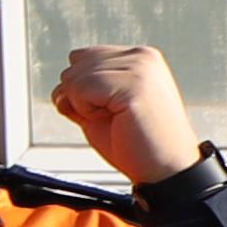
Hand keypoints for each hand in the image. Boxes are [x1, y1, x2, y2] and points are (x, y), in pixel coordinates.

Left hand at [52, 44, 203, 182]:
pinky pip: (79, 89)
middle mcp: (141, 56)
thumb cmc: (135, 143)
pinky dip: (85, 111)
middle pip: (73, 66)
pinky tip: (115, 119)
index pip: (81, 58)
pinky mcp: (133, 84)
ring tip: (117, 119)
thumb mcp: (103, 105)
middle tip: (115, 118)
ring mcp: (139, 68)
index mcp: (138, 57)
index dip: (82, 90)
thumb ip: (85, 85)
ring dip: (83, 106)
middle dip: (79, 98)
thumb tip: (62, 84)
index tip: (111, 109)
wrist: (164, 170)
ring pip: (73, 77)